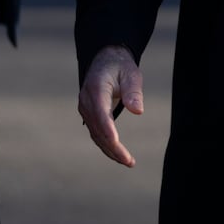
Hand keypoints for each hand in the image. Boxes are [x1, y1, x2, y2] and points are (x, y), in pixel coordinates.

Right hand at [78, 45, 143, 167]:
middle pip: (98, 128)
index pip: (100, 113)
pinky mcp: (88, 115)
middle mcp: (86, 101)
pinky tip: (118, 155)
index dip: (108, 129)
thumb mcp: (131, 74)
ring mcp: (85, 109)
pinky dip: (106, 145)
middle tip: (129, 161)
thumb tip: (138, 111)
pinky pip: (96, 133)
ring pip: (96, 134)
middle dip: (113, 147)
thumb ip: (133, 91)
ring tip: (128, 162)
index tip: (116, 143)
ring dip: (110, 150)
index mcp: (96, 88)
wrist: (105, 61)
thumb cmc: (120, 67)